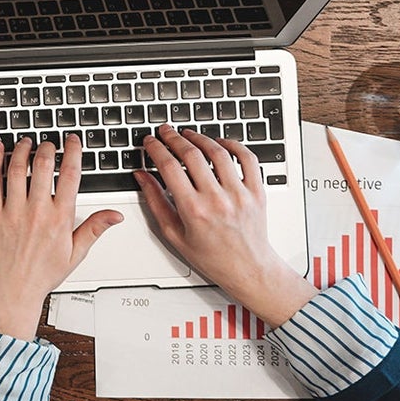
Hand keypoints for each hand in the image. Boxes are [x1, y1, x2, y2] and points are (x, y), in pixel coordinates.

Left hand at [0, 135, 122, 338]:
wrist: (12, 292)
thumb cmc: (42, 275)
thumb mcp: (75, 254)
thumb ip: (95, 228)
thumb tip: (115, 215)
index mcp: (59, 219)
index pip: (70, 176)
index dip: (72, 152)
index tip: (72, 141)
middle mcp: (37, 212)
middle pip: (44, 166)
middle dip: (48, 148)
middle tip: (49, 142)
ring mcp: (12, 212)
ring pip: (18, 169)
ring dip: (22, 150)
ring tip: (26, 142)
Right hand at [134, 125, 316, 327]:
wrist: (249, 269)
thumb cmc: (212, 256)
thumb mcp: (174, 234)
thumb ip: (155, 202)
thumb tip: (142, 177)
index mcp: (194, 210)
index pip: (169, 167)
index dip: (156, 149)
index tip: (151, 142)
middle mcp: (217, 200)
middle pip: (192, 155)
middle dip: (174, 138)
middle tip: (165, 132)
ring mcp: (239, 194)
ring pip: (219, 152)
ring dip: (200, 138)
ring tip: (189, 135)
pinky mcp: (257, 192)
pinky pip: (248, 160)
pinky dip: (234, 146)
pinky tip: (221, 143)